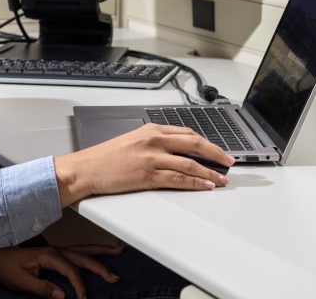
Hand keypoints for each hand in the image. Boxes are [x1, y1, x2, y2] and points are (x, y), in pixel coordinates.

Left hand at [0, 244, 123, 298]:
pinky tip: (96, 256)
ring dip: (100, 251)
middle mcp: (55, 250)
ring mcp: (55, 250)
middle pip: (83, 257)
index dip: (79, 287)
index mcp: (49, 255)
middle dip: (100, 266)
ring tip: (117, 251)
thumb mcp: (21, 282)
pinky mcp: (53, 254)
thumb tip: (63, 296)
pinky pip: (76, 252)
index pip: (71, 271)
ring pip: (82, 249)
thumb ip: (42, 289)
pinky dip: (89, 252)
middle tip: (115, 277)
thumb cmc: (5, 268)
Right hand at [53, 123, 233, 205]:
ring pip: (189, 163)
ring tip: (222, 179)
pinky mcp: (148, 175)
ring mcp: (151, 158)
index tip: (217, 150)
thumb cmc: (105, 157)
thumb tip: (175, 150)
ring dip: (210, 172)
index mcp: (150, 129)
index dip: (206, 142)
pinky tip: (205, 185)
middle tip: (229, 161)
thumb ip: (153, 142)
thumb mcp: (132, 140)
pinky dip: (195, 183)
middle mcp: (153, 140)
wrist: (86, 168)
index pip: (186, 132)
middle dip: (215, 153)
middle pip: (194, 144)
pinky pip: (178, 179)